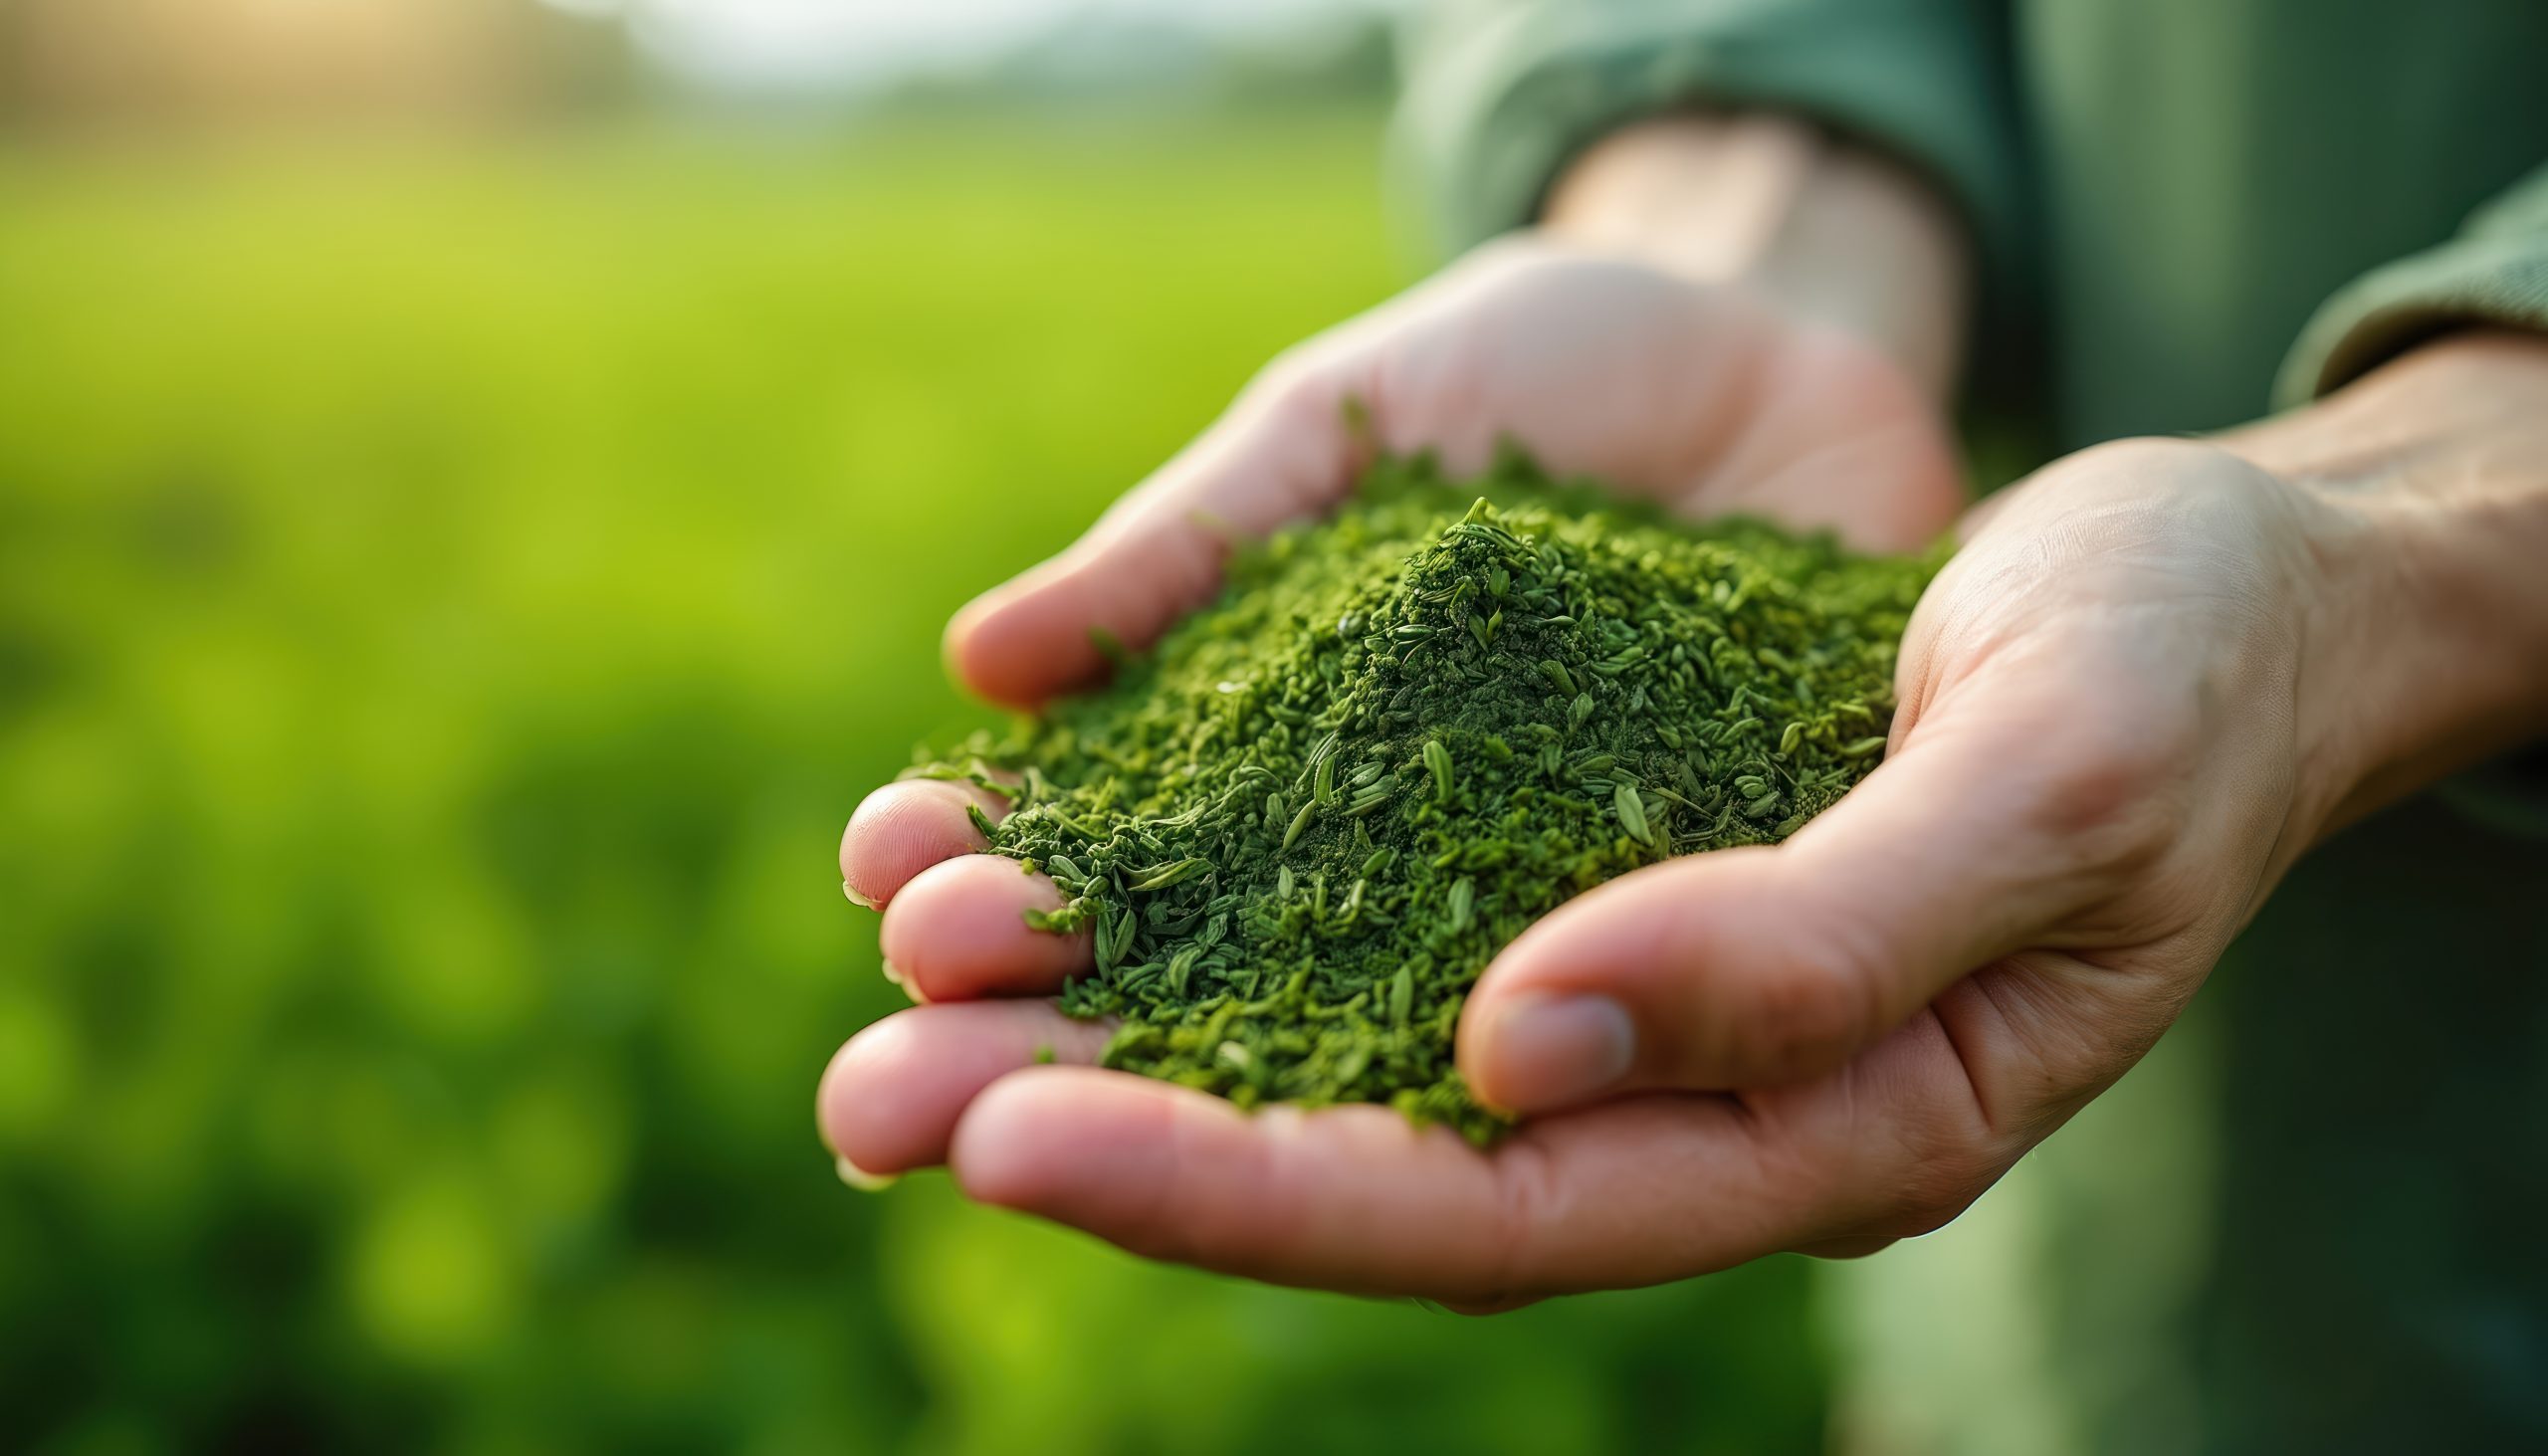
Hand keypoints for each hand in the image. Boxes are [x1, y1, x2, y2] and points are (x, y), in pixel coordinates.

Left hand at [822, 433, 2378, 1303]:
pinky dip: (1210, 859)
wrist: (2219, 574)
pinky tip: (1059, 825)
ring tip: (899, 955)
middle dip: (1116, 1126)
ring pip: (1331, 1011)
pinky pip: (1366, 872)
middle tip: (867, 1097)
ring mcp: (1629, 960)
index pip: (1494, 1213)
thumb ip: (1823, 940)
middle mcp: (1690, 1079)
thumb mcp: (2051, 776)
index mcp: (1825, 1127)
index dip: (1251, 1188)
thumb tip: (1524, 1045)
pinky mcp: (1584, 833)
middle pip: (1360, 1142)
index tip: (1025, 1135)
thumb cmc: (2177, 669)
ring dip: (1114, 993)